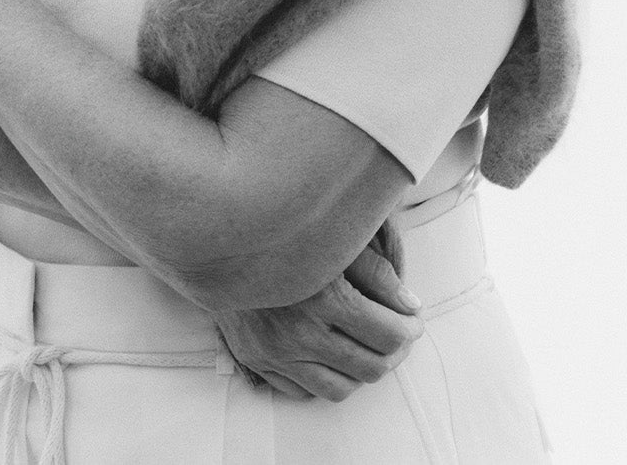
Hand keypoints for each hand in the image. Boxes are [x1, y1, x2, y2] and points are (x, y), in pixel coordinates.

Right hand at [215, 248, 423, 400]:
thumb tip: (411, 306)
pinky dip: (324, 378)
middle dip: (393, 353)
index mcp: (325, 298)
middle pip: (370, 367)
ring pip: (341, 388)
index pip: (390, 336)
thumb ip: (377, 272)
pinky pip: (304, 392)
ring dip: (361, 371)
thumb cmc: (281, 234)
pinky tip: (330, 353)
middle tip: (396, 334)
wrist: (213, 240)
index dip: (410, 330)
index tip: (412, 321)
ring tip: (366, 346)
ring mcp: (276, 353)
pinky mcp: (257, 362)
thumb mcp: (334, 239)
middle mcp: (299, 333)